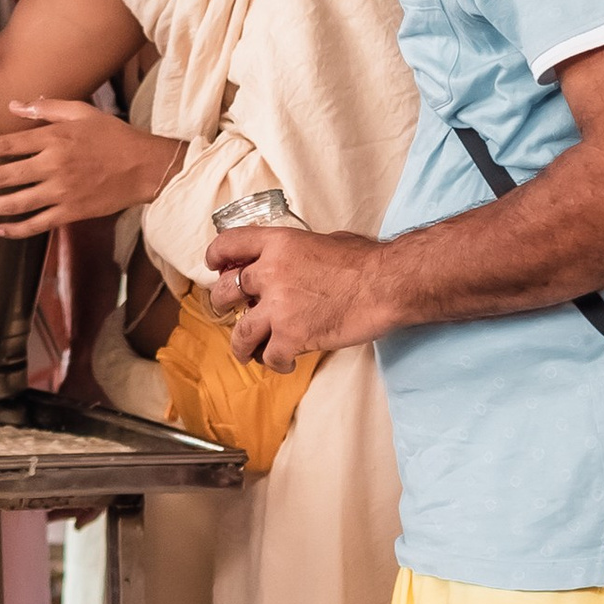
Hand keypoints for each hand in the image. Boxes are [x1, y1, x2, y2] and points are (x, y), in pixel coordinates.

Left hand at [0, 103, 177, 238]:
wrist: (144, 167)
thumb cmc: (113, 136)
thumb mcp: (82, 112)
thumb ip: (46, 107)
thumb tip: (14, 105)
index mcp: (53, 138)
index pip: (5, 144)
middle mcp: (53, 165)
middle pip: (3, 176)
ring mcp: (61, 192)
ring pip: (14, 203)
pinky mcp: (71, 212)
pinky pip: (37, 224)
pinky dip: (15, 229)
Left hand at [205, 220, 379, 364]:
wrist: (387, 284)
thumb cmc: (365, 261)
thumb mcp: (325, 240)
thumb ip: (298, 251)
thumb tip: (298, 259)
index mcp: (277, 244)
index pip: (229, 245)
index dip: (217, 256)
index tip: (216, 267)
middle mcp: (270, 273)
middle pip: (226, 292)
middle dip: (225, 305)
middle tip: (232, 311)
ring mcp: (278, 307)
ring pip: (240, 333)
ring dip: (241, 346)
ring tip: (247, 353)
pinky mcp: (292, 337)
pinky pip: (270, 357)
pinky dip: (276, 363)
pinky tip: (287, 362)